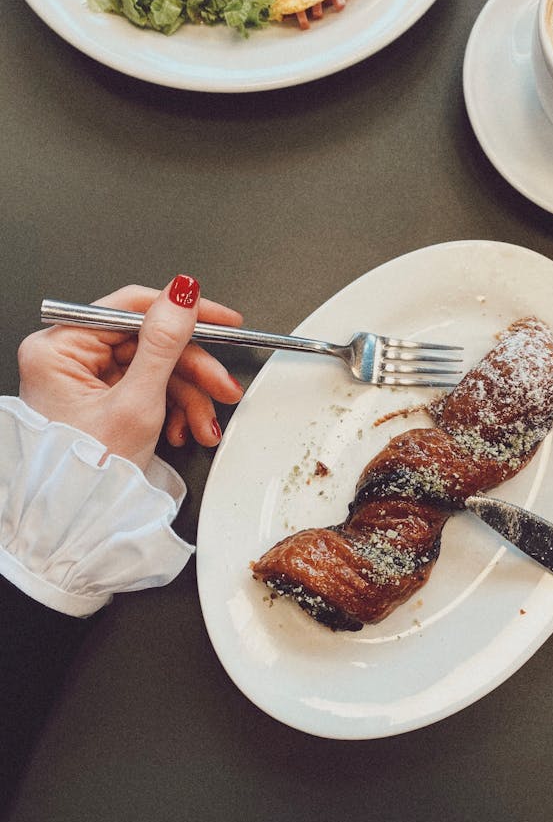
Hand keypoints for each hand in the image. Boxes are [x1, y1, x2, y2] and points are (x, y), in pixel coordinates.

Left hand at [17, 276, 243, 470]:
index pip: (132, 308)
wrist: (76, 528)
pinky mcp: (100, 398)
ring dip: (188, 398)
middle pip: (150, 342)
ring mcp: (84, 378)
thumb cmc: (87, 476)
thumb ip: (163, 343)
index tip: (223, 320)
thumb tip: (181, 293)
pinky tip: (181, 430)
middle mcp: (67, 357)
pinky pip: (148, 388)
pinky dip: (172, 410)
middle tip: (222, 387)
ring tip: (203, 425)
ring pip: (155, 368)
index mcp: (60, 347)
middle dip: (192, 372)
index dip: (184, 314)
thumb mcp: (136, 403)